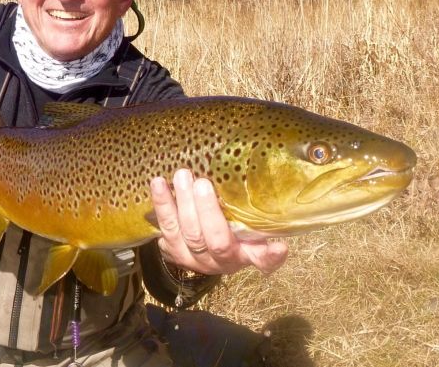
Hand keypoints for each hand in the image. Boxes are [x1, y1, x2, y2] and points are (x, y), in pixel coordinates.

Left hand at [150, 168, 287, 275]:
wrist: (203, 254)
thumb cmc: (232, 237)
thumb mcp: (250, 237)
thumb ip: (261, 234)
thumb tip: (280, 240)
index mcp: (241, 257)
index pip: (257, 258)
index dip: (268, 255)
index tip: (279, 247)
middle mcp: (215, 261)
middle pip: (208, 239)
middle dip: (205, 210)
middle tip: (202, 183)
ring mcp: (189, 257)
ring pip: (180, 231)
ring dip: (178, 202)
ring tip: (179, 176)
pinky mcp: (169, 248)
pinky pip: (163, 226)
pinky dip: (160, 204)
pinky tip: (158, 183)